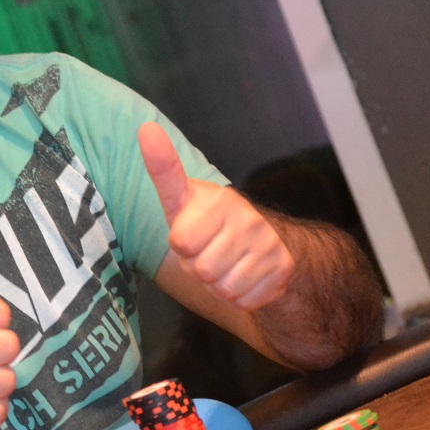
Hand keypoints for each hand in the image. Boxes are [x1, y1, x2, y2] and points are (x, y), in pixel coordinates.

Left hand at [138, 122, 294, 309]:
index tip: (189, 234)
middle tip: (207, 253)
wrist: (259, 244)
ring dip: (217, 285)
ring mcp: (268, 243)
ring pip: (223, 288)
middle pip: (201, 270)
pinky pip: (244, 300)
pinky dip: (238, 297)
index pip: (182, 241)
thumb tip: (147, 128)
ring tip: (224, 265)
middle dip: (197, 268)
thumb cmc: (207, 222)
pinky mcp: (282, 269)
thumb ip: (164, 170)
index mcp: (220, 199)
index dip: (181, 245)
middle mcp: (248, 217)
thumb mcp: (182, 199)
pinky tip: (243, 277)